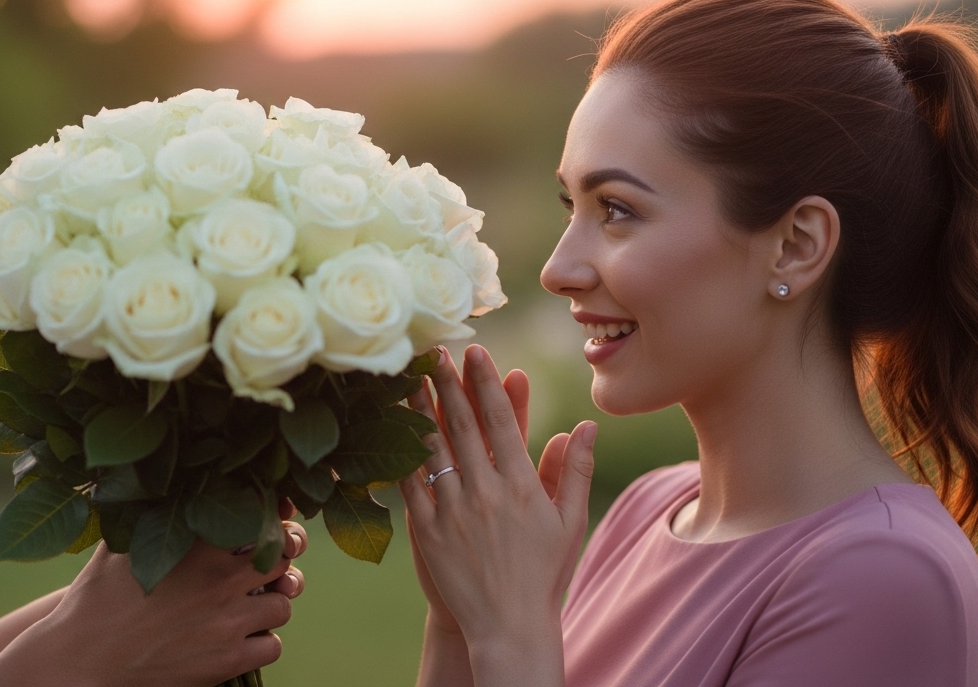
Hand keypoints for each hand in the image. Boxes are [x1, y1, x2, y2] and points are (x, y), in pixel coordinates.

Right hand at [0, 516, 308, 686]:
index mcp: (198, 545)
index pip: (261, 514)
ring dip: (273, 601)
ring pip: (284, 603)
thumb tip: (163, 483)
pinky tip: (243, 637)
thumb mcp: (118, 546)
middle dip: (282, 555)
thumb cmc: (93, 601)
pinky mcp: (229, 660)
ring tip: (254, 602)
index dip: (274, 514)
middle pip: (283, 555)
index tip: (271, 518)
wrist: (80, 662)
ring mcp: (229, 622)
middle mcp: (220, 580)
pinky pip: (274, 646)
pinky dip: (264, 641)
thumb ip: (147, 514)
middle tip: (269, 561)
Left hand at [399, 345, 596, 686]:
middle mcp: (486, 493)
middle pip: (462, 426)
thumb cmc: (543, 574)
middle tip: (435, 350)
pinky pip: (409, 484)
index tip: (477, 352)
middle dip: (448, 383)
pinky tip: (392, 427)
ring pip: (432, 448)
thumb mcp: (570, 522)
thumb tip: (585, 426)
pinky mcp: (426, 531)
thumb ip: (576, 471)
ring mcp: (452, 512)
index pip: (502, 422)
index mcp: (523, 487)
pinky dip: (401, 452)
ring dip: (420, 409)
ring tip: (410, 376)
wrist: (508, 627)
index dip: (488, 384)